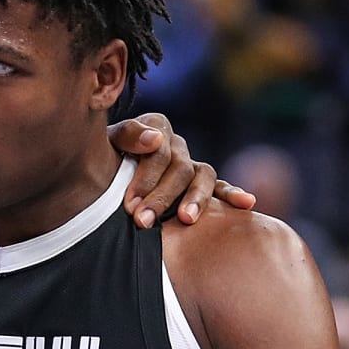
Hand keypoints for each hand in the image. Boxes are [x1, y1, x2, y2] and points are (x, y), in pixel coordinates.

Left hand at [108, 112, 254, 227]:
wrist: (102, 174)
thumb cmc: (102, 160)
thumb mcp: (106, 143)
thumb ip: (127, 136)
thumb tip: (156, 140)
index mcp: (156, 127)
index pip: (159, 150)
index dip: (145, 177)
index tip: (130, 204)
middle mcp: (177, 144)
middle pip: (179, 168)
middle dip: (160, 197)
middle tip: (143, 221)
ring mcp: (191, 164)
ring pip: (202, 176)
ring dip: (195, 198)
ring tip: (186, 218)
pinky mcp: (202, 183)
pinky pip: (220, 186)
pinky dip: (233, 193)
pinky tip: (246, 203)